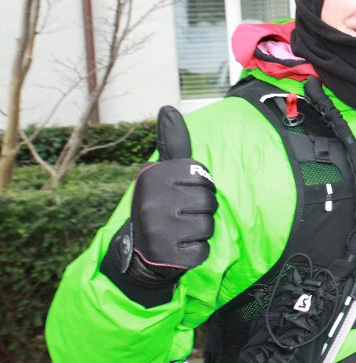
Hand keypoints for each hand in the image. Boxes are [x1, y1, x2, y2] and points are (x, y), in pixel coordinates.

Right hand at [124, 106, 216, 282]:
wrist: (139, 251)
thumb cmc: (160, 205)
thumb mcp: (163, 172)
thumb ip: (173, 143)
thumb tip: (169, 108)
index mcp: (154, 176)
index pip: (204, 177)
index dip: (200, 187)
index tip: (182, 194)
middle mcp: (153, 200)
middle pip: (209, 201)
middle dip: (201, 210)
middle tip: (180, 215)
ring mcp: (160, 229)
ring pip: (208, 225)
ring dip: (200, 231)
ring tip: (180, 231)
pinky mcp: (169, 254)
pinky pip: (203, 250)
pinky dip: (196, 251)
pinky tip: (179, 247)